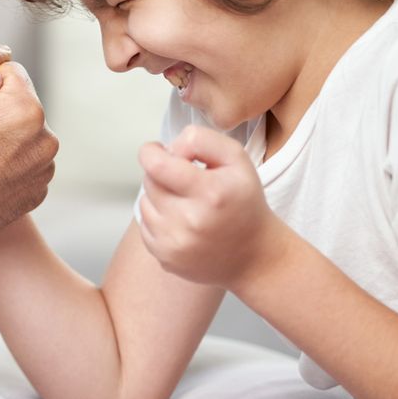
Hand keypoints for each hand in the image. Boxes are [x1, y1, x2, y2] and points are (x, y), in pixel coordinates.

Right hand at [0, 38, 56, 246]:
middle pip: (19, 108)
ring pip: (22, 138)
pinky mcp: (35, 194)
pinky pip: (23, 168)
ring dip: (2, 140)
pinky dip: (5, 167)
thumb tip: (3, 53)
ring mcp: (42, 171)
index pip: (10, 75)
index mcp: (26, 108)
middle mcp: (45, 140)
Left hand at [136, 124, 293, 290]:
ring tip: (186, 202)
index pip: (156, 165)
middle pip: (150, 181)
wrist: (253, 255)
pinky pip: (145, 225)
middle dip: (162, 173)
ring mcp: (175, 244)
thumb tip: (169, 148)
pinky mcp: (165, 258)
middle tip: (185, 179)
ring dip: (160, 196)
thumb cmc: (243, 201)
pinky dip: (158, 219)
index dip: (151, 152)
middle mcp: (190, 221)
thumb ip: (201, 140)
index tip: (158, 150)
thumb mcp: (236, 158)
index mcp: (211, 193)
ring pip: (145, 202)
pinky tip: (181, 221)